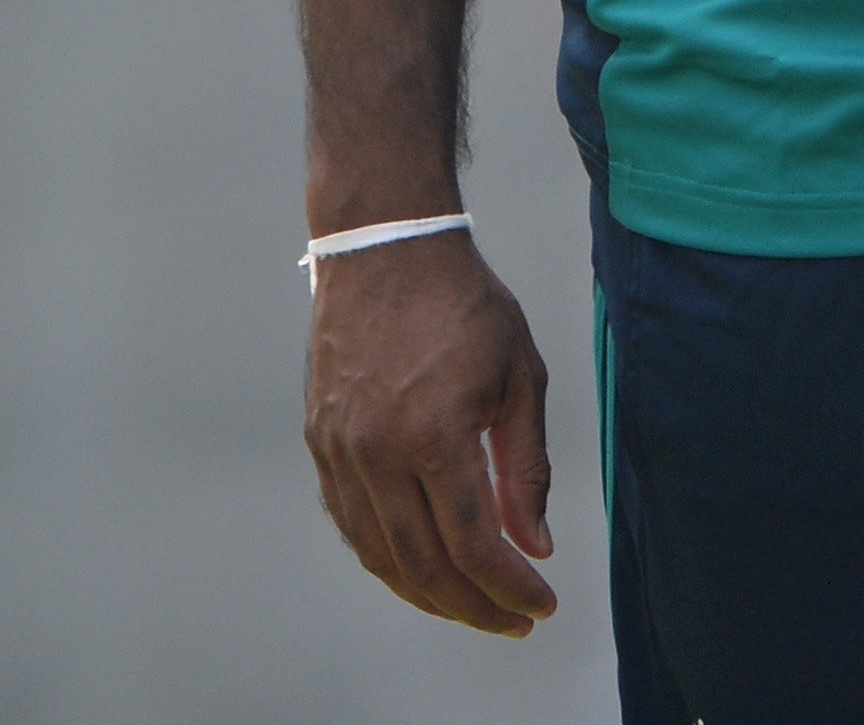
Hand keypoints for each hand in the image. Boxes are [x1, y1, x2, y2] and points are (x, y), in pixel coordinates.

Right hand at [305, 233, 555, 634]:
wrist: (385, 245)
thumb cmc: (461, 301)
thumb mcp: (519, 374)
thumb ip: (526, 467)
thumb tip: (535, 543)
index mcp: (433, 433)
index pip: (474, 544)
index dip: (511, 586)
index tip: (543, 602)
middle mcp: (377, 452)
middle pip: (423, 566)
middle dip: (475, 606)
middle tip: (513, 618)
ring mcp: (341, 450)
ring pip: (380, 556)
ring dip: (429, 593)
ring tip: (473, 602)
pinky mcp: (320, 442)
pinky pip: (351, 523)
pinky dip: (387, 557)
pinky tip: (420, 564)